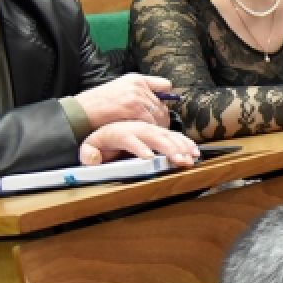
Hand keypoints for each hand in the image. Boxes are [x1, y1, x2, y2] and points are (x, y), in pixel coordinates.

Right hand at [75, 73, 172, 128]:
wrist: (80, 112)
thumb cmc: (96, 106)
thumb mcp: (118, 91)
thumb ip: (137, 94)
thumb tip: (155, 106)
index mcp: (136, 79)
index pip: (165, 86)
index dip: (164, 101)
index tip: (159, 111)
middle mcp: (139, 85)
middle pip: (163, 106)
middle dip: (161, 120)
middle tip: (155, 132)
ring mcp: (138, 96)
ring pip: (160, 116)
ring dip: (157, 129)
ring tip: (148, 137)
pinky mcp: (135, 109)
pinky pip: (152, 123)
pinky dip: (150, 133)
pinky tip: (142, 138)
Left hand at [79, 122, 199, 166]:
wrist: (108, 122)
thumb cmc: (101, 139)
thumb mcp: (89, 146)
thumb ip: (88, 153)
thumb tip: (92, 159)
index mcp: (120, 131)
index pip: (130, 138)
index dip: (139, 147)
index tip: (148, 158)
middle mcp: (137, 128)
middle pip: (153, 135)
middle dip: (167, 147)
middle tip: (178, 159)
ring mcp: (149, 129)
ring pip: (166, 135)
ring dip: (180, 146)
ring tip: (189, 158)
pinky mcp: (158, 132)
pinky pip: (173, 135)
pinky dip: (185, 143)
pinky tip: (194, 152)